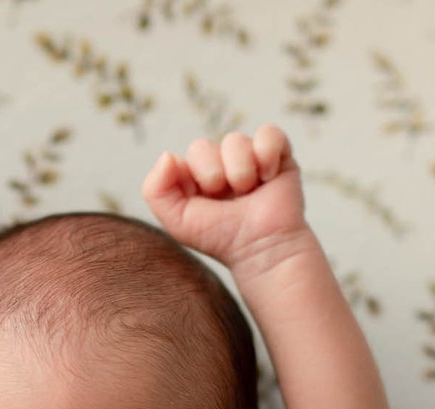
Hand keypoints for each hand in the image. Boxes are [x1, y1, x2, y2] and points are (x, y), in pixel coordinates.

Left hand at [141, 124, 306, 271]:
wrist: (261, 248)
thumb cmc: (221, 237)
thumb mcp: (177, 220)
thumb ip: (155, 190)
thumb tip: (167, 154)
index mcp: (195, 175)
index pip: (180, 157)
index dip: (193, 176)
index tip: (204, 199)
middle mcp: (220, 162)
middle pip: (202, 146)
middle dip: (212, 176)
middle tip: (227, 198)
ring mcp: (249, 156)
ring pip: (234, 140)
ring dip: (240, 172)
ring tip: (248, 193)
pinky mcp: (279, 154)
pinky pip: (269, 133)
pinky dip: (266, 155)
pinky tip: (268, 178)